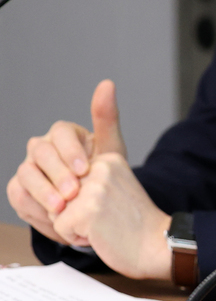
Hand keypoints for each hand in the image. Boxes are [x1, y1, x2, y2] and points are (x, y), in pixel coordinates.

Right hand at [7, 79, 126, 244]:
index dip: (70, 151)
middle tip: (74, 192)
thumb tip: (107, 83)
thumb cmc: (104, 171)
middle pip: (40, 153)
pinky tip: (52, 217)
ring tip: (62, 209)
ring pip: (26, 174)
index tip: (85, 169)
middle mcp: (42, 147)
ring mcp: (29, 168)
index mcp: (64, 134)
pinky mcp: (20, 190)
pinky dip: (34, 207)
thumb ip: (107, 118)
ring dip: (43, 192)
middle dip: (57, 174)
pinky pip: (19, 196)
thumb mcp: (111, 148)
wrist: (98, 204)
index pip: (60, 133)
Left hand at [52, 152, 171, 280]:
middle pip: (58, 193)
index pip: (67, 178)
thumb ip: (88, 180)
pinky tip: (100, 235)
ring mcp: (93, 188)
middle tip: (107, 217)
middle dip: (75, 212)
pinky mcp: (86, 210)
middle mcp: (100, 167)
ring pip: (55, 210)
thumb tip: (51, 190)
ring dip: (74, 224)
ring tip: (103, 225)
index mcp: (108, 159)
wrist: (157, 244)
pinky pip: (59, 227)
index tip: (110, 206)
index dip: (82, 200)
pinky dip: (76, 238)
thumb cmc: (135, 223)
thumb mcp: (115, 187)